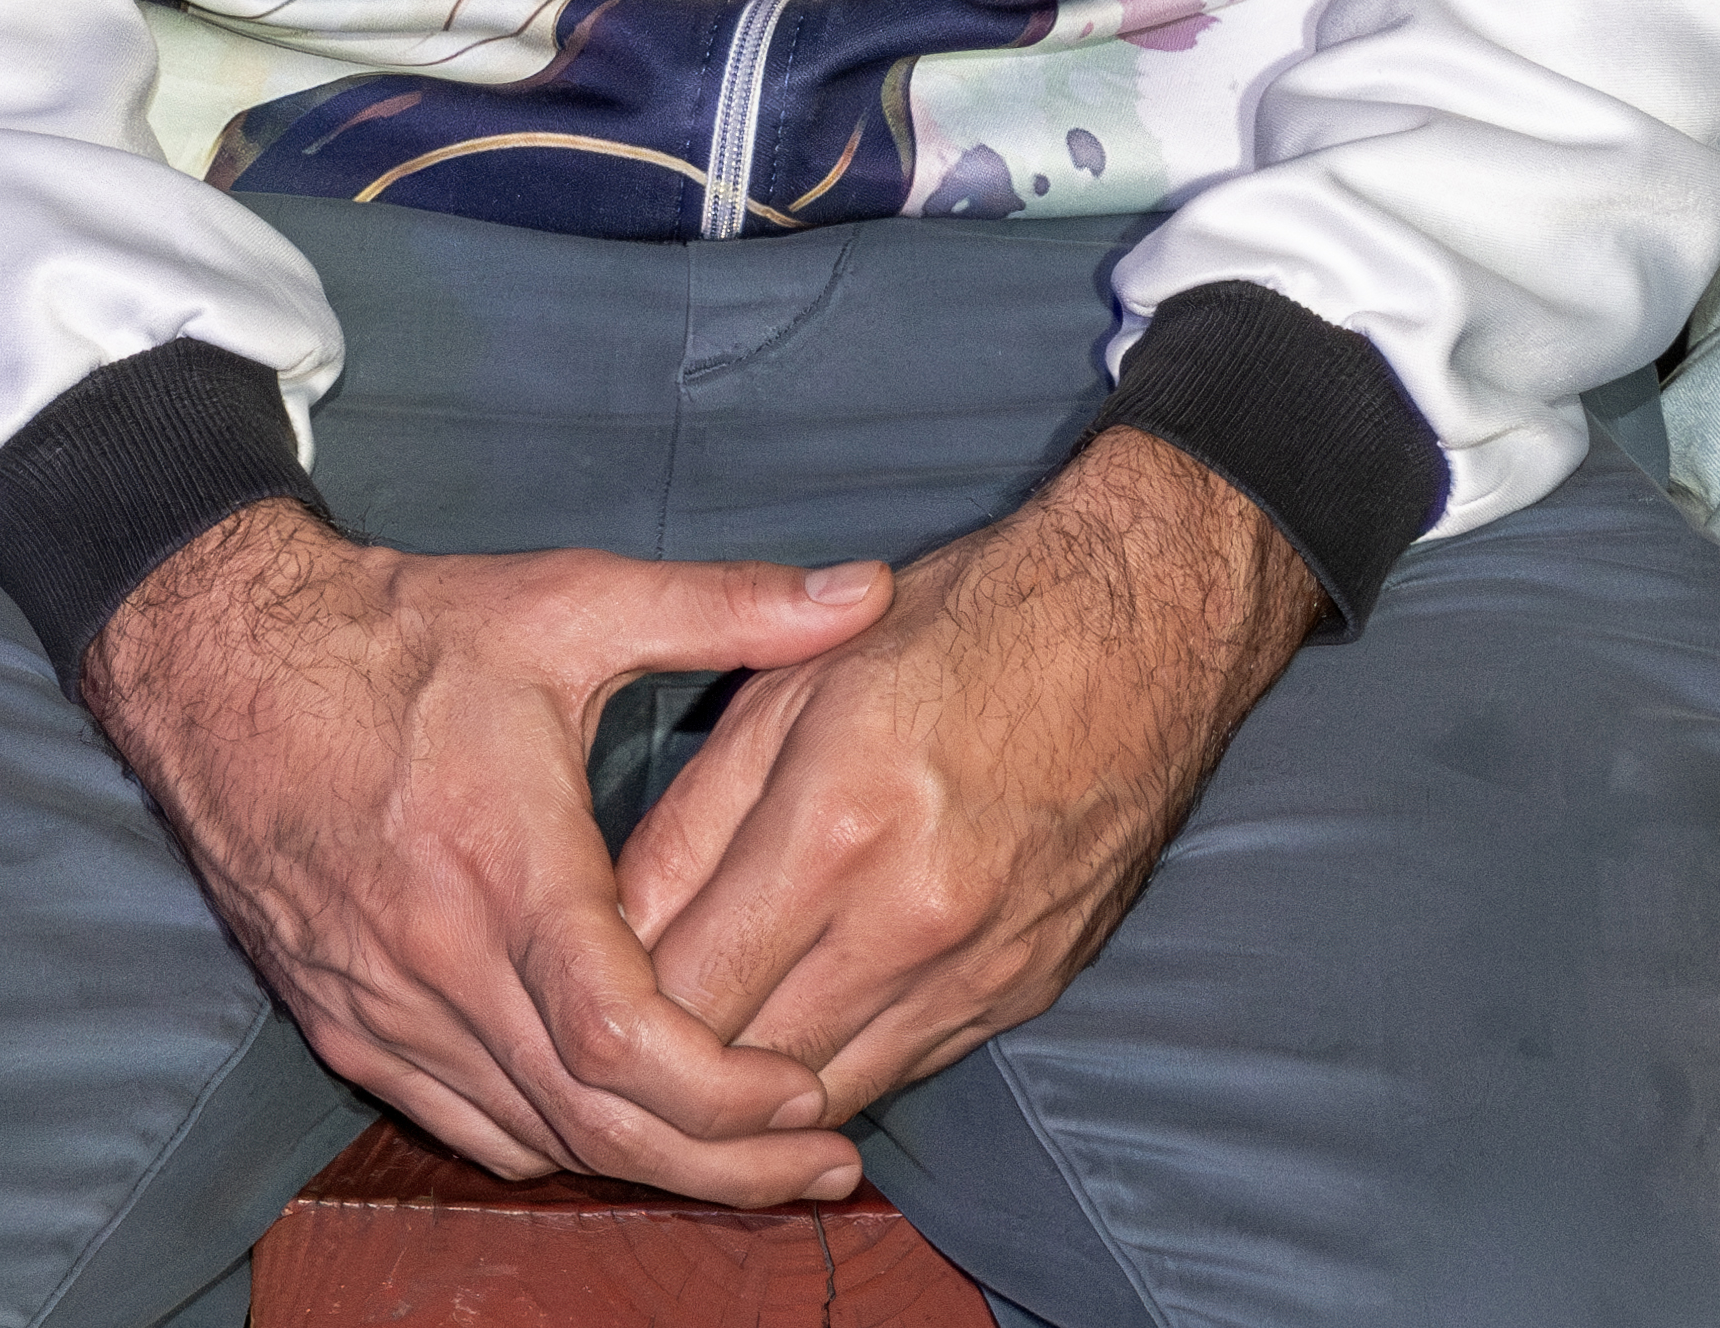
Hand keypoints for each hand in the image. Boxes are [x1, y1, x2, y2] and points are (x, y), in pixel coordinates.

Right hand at [73, 499, 896, 1199]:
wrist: (220, 663)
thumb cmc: (399, 634)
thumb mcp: (569, 600)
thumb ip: (726, 606)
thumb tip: (865, 593)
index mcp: (502, 868)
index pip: (618, 1040)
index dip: (723, 1092)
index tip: (806, 1090)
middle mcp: (435, 961)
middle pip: (590, 1124)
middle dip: (721, 1163)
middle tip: (823, 1163)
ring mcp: (381, 1008)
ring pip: (529, 1139)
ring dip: (644, 1163)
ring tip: (753, 1158)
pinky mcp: (345, 1024)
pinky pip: (464, 1124)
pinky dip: (552, 1141)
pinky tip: (620, 1124)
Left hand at [609, 425, 1322, 1115]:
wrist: (1148, 627)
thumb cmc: (963, 627)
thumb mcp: (794, 685)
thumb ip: (693, 815)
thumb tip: (608, 926)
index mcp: (834, 826)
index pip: (679, 987)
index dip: (610, 1009)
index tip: (571, 997)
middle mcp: (909, 920)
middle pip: (741, 1061)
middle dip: (664, 1065)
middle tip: (609, 1048)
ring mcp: (977, 969)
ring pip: (821, 1092)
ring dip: (747, 1088)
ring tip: (686, 1063)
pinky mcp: (1024, 991)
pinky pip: (902, 1070)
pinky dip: (836, 1067)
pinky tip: (795, 1041)